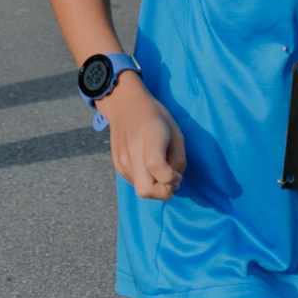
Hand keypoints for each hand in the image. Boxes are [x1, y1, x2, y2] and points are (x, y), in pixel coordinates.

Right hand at [101, 76, 185, 200]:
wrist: (124, 105)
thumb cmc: (155, 117)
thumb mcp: (176, 132)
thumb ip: (179, 159)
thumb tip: (174, 182)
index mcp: (148, 140)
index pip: (157, 168)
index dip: (172, 177)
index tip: (177, 172)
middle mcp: (131, 153)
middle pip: (146, 191)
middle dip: (163, 192)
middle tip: (170, 178)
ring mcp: (122, 161)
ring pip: (142, 190)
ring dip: (156, 185)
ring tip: (159, 164)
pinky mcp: (118, 166)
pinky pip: (136, 183)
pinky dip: (147, 180)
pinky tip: (148, 163)